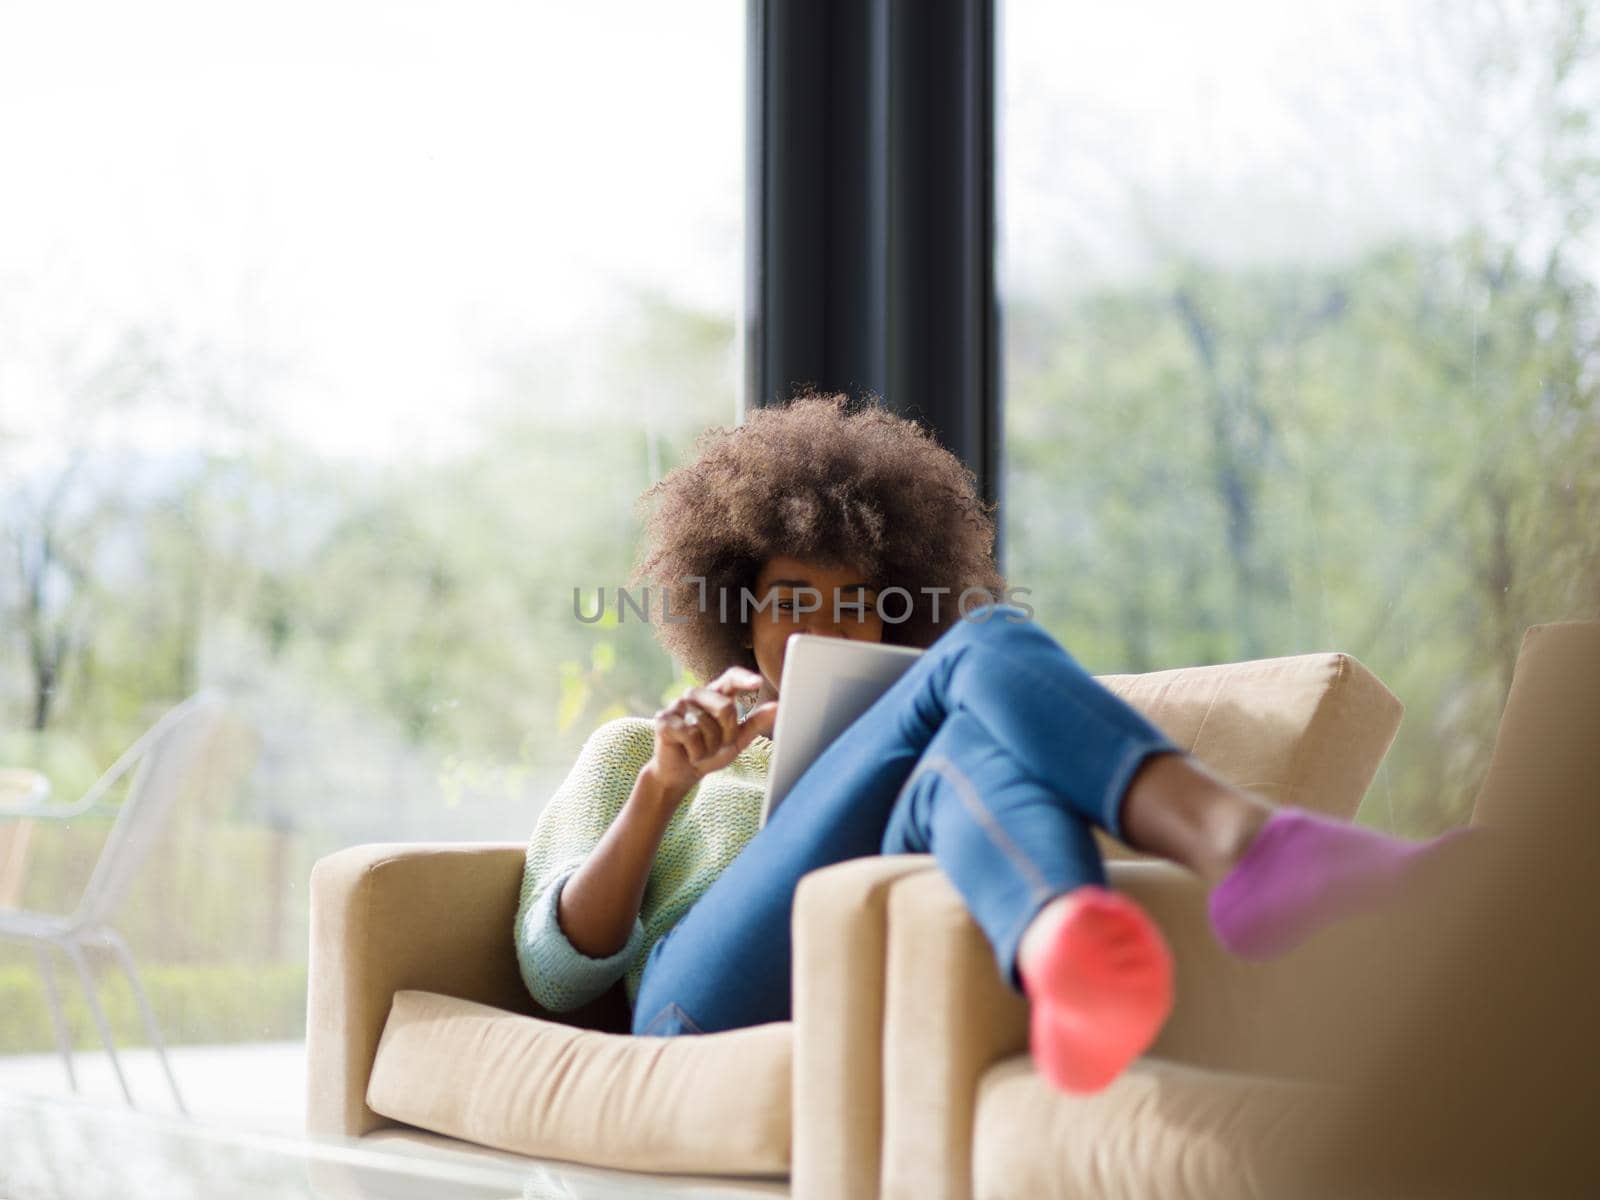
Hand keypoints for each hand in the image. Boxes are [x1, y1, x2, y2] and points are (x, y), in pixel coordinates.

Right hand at [647, 666, 777, 796]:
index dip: (743, 678)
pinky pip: (690, 735)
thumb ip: (756, 722)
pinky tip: (688, 753)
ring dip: (710, 747)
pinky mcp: (663, 719)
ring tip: (701, 750)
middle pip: (725, 707)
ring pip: (707, 725)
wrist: (681, 773)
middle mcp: (696, 695)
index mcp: (715, 694)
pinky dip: (695, 752)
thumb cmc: (710, 752)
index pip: (730, 677)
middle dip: (728, 734)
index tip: (758, 682)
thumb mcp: (738, 740)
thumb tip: (778, 706)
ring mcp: (677, 705)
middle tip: (720, 746)